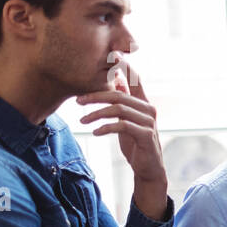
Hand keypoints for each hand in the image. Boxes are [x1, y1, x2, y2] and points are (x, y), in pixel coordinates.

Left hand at [77, 55, 166, 217]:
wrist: (148, 169)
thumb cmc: (135, 144)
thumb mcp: (127, 120)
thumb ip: (124, 103)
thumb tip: (116, 82)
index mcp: (144, 103)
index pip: (136, 80)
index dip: (124, 67)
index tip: (111, 57)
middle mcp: (149, 110)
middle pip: (120, 94)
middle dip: (96, 95)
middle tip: (78, 101)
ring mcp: (149, 122)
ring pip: (119, 109)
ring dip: (97, 113)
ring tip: (83, 120)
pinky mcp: (145, 135)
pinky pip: (122, 125)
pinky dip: (106, 127)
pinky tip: (96, 132)